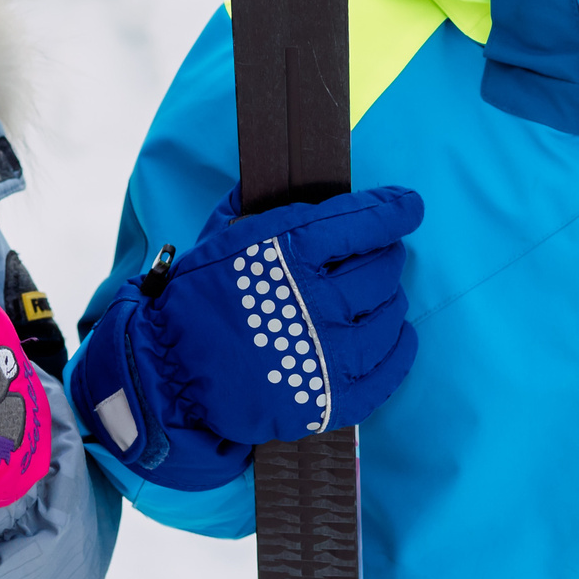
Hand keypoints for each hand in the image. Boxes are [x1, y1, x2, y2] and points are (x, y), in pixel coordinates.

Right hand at [71, 184, 423, 486]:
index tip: (408, 206)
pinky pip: (390, 368)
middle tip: (378, 256)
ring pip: (391, 316)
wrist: (170, 373)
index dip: (393, 210)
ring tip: (379, 297)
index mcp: (288, 252)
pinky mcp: (332, 398)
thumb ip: (261, 209)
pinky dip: (400, 346)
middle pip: (382, 268)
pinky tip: (396, 334)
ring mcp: (327, 354)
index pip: (361, 221)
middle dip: (386, 255)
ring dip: (391, 299)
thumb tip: (288, 179)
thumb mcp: (221, 239)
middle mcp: (316, 300)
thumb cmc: (196, 300)